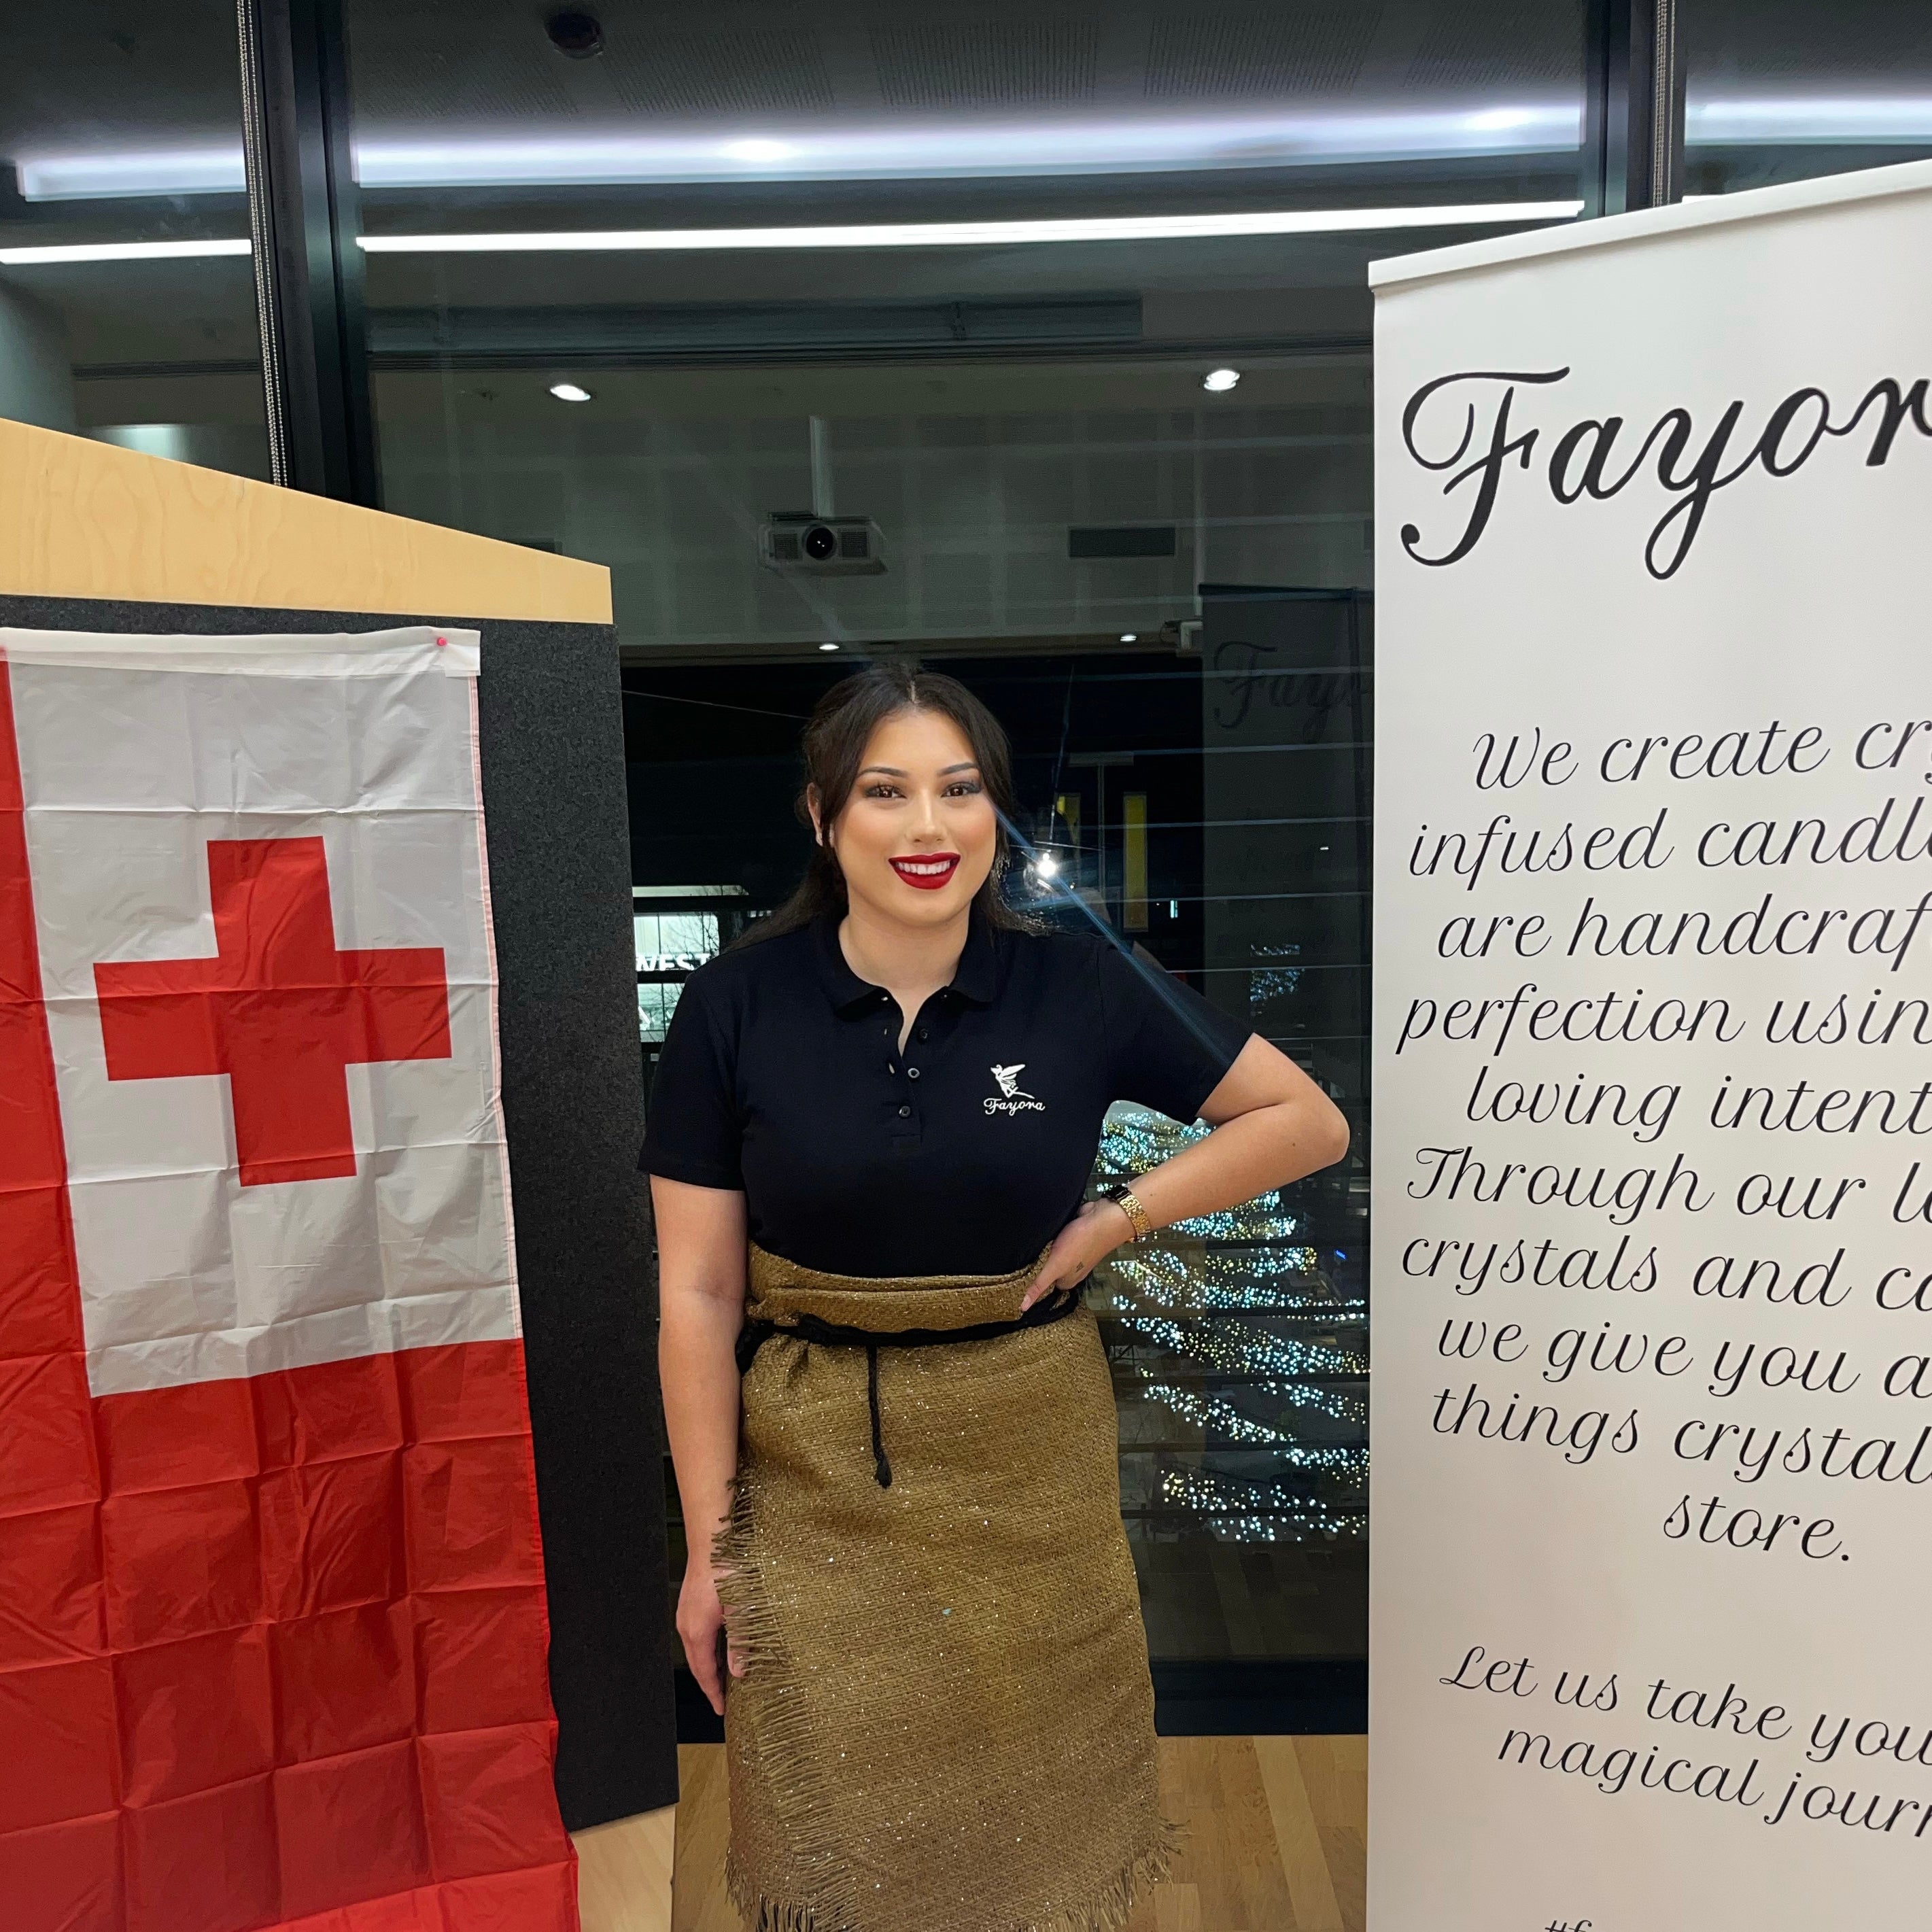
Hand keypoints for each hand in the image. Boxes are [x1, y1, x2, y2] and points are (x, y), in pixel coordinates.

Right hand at [678, 1556, 745, 1716]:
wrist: (711, 1541)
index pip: (705, 1672)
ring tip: (722, 1678)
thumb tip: (739, 1671)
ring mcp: (685, 1614)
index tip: (721, 1708)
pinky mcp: (689, 1604)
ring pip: (695, 1650)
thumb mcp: (740, 1608)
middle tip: (721, 1700)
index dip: (713, 1692)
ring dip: (707, 1666)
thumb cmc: (726, 1569)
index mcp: (698, 1632)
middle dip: (708, 1684)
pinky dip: (704, 1650)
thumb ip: (739, 1641)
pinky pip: (694, 1635)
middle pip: (696, 1664)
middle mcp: (686, 1625)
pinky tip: (718, 1647)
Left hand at [1021, 1197, 1133, 1308]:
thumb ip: (1039, 1285)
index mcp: (1066, 1281)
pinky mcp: (1070, 1237)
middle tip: (1017, 1258)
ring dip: (1040, 1249)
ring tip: (1025, 1245)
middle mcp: (1069, 1268)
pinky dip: (1047, 1237)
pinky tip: (1039, 1234)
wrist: (1103, 1218)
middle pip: (1044, 1269)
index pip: (1041, 1286)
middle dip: (1034, 1263)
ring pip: (1049, 1254)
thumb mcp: (1056, 1267)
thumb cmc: (1082, 1243)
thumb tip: (1023, 1307)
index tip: (1013, 1277)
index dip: (1028, 1281)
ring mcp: (1070, 1252)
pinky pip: (1054, 1240)